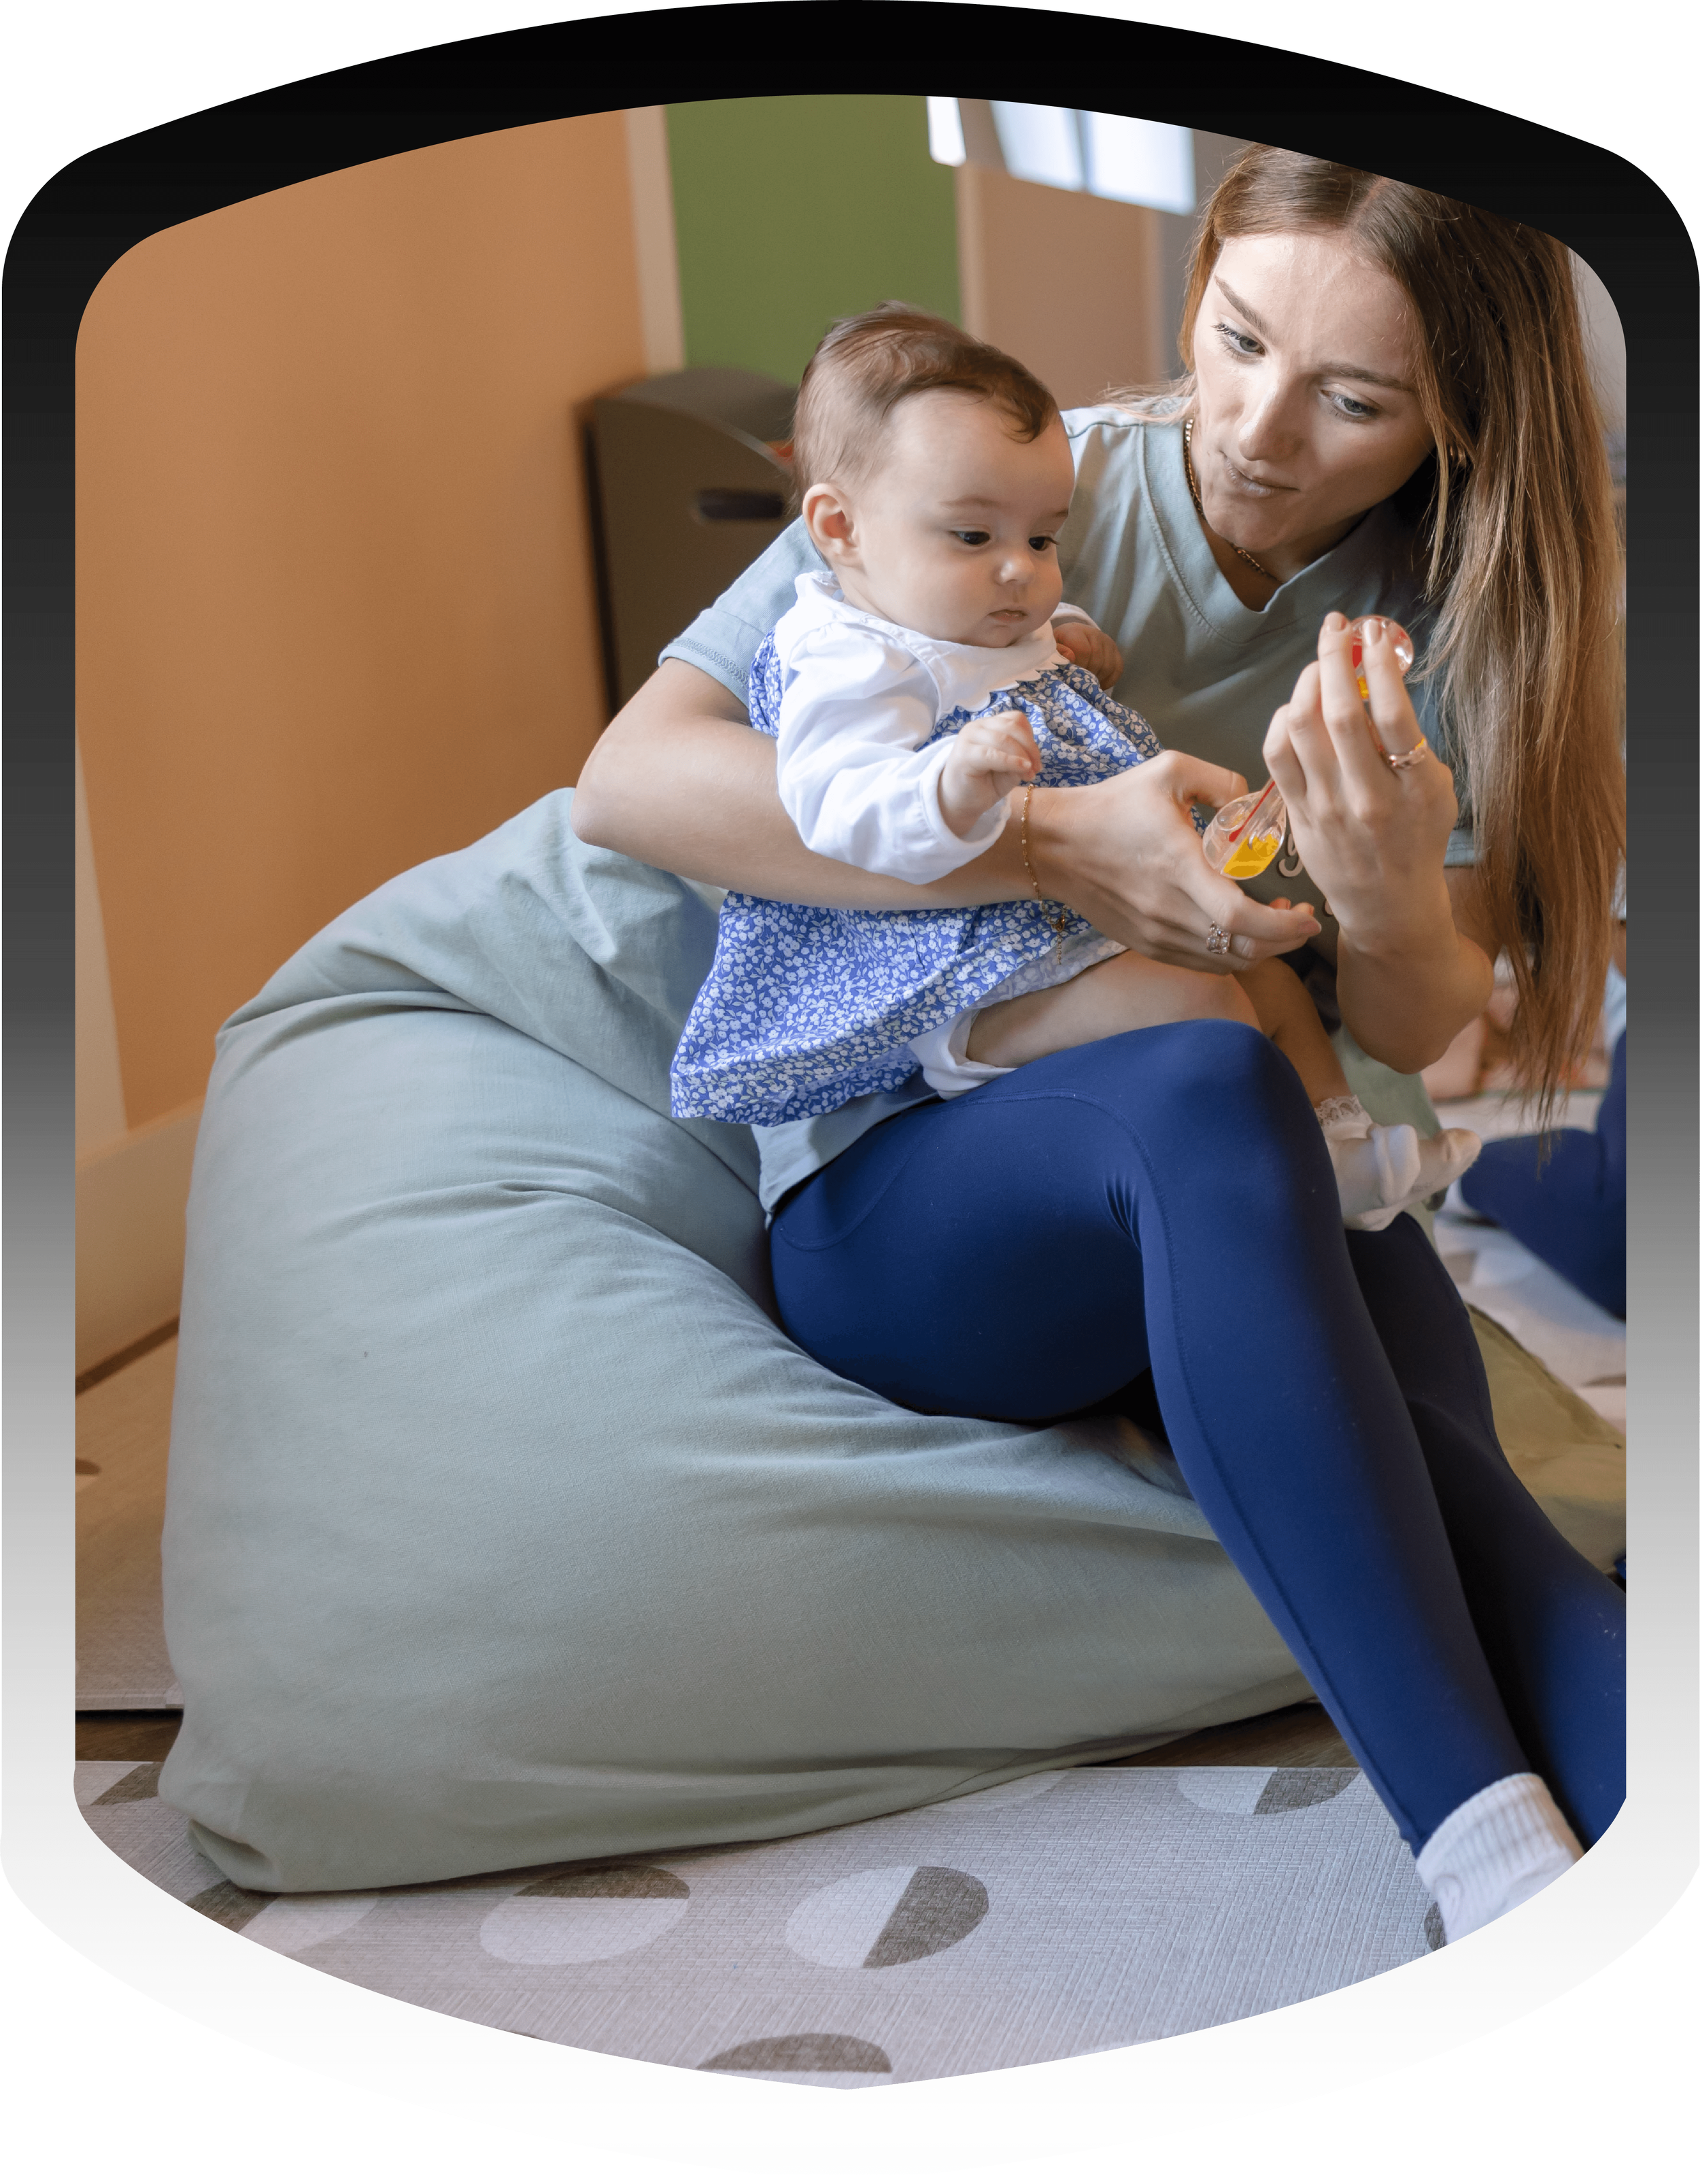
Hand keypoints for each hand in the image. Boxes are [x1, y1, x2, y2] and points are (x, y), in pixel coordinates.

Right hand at [938, 709, 1040, 836]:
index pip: (1015, 719)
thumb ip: (1020, 758)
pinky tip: (1022, 770)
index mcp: (989, 726)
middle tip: (1036, 769)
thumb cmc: (984, 785)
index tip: (1037, 761)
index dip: (1031, 737)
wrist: (959, 803)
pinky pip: (991, 753)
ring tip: (1028, 775)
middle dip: (1030, 748)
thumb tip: (1030, 759)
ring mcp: (968, 738)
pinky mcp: (964, 754)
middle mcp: (977, 727)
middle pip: (1012, 726)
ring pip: (1003, 738)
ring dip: (1022, 756)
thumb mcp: (1009, 769)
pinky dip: (1010, 761)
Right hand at [1026, 750, 1321, 972]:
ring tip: (1277, 922)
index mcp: (1179, 867)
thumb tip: (1257, 802)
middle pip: (1244, 950)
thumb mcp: (1169, 771)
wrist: (1055, 846)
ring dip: (1261, 950)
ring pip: (1227, 962)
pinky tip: (1240, 931)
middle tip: (1304, 918)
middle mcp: (1170, 911)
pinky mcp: (1148, 945)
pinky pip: (1203, 963)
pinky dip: (1232, 955)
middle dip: (1285, 941)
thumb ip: (1222, 781)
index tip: (1310, 914)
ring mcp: (1157, 934)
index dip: (1284, 925)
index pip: (1241, 917)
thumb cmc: (1113, 805)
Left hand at [1052, 610, 1123, 690]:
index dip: (1079, 666)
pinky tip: (1098, 683)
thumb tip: (1070, 657)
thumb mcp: (1051, 650)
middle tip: (1079, 682)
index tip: (1072, 675)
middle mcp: (1094, 633)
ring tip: (1087, 683)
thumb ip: (1057, 653)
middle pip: (1098, 660)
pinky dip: (1109, 680)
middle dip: (1088, 675)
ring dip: (1098, 679)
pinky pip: (1118, 668)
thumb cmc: (1058, 649)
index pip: (1085, 651)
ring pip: (1109, 666)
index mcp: (1075, 631)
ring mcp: (1107, 641)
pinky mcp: (1115, 650)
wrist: (1069, 639)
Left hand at [1263, 614, 1459, 952]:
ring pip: (1300, 728)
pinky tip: (1297, 706)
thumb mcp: (1436, 791)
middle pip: (1338, 712)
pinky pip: (1277, 755)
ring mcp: (1327, 809)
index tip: (1373, 632)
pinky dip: (1282, 719)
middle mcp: (1368, 798)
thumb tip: (1376, 679)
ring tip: (1320, 663)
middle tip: (1337, 628)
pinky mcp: (1298, 817)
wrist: (1389, 905)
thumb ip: (1409, 742)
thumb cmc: (1417, 838)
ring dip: (1306, 682)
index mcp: (1415, 788)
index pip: (1392, 712)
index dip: (1378, 662)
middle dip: (1334, 657)